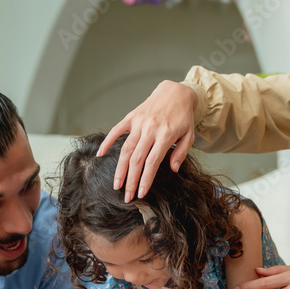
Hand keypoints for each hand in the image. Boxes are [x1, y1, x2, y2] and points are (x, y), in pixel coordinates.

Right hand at [99, 80, 197, 201]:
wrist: (176, 92)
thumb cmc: (183, 116)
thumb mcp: (190, 135)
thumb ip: (181, 153)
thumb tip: (172, 169)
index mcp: (166, 135)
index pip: (153, 162)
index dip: (146, 179)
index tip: (141, 193)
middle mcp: (150, 129)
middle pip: (137, 159)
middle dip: (131, 180)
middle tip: (127, 196)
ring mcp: (139, 122)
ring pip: (125, 149)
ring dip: (120, 168)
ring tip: (116, 184)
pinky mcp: (131, 117)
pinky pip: (116, 130)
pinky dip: (107, 142)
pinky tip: (100, 154)